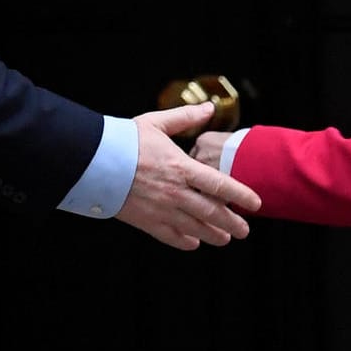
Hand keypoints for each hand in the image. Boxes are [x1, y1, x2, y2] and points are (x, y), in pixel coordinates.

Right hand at [117, 104, 261, 250]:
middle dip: (232, 223)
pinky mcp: (146, 222)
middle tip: (244, 230)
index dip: (241, 195)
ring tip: (226, 239)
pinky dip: (185, 242)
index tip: (255, 203)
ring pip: (196, 228)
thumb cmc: (125, 140)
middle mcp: (176, 192)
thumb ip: (186, 118)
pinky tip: (194, 243)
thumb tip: (209, 108)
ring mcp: (162, 209)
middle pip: (213, 212)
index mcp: (182, 167)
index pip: (220, 185)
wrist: (94, 162)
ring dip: (214, 235)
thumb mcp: (157, 123)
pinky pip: (171, 237)